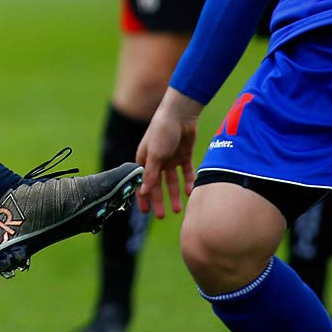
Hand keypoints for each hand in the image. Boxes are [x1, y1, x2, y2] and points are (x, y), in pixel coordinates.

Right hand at [136, 88, 202, 218]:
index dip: (143, 197)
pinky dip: (188, 182)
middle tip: (161, 216)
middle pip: (157, 185)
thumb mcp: (155, 155)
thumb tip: (143, 192)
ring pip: (171, 182)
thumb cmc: (162, 131)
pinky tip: (189, 192)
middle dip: (159, 200)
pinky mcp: (184, 156)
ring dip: (173, 195)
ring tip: (178, 210)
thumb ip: (150, 174)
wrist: (181, 114)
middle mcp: (156, 161)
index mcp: (144, 160)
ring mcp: (171, 159)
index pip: (142, 182)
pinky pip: (186, 173)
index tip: (145, 212)